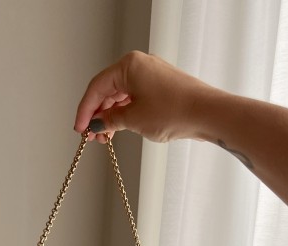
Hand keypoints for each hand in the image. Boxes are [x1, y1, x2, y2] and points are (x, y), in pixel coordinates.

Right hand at [74, 51, 215, 142]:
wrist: (208, 114)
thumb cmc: (176, 110)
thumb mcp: (134, 119)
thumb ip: (110, 120)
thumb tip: (97, 123)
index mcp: (129, 65)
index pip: (96, 87)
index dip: (85, 110)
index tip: (79, 128)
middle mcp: (140, 66)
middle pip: (108, 91)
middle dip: (98, 115)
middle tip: (92, 135)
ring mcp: (152, 76)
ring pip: (122, 96)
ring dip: (112, 117)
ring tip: (106, 137)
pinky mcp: (162, 88)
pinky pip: (136, 99)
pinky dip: (126, 114)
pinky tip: (121, 129)